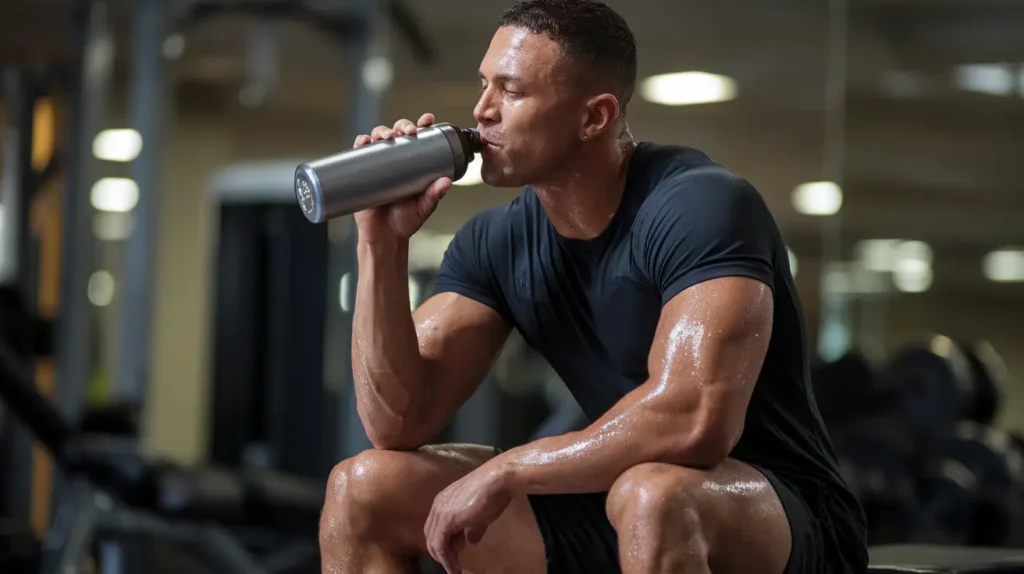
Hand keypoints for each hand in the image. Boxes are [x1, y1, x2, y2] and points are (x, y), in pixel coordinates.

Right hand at [352, 113, 453, 242]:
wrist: (385, 237)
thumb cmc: (406, 221)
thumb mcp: (423, 207)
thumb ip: (434, 195)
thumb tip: (446, 182)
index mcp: (413, 163)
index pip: (419, 138)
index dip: (422, 125)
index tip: (427, 120)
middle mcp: (395, 160)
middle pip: (397, 132)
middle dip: (402, 125)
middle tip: (408, 131)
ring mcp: (377, 164)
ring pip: (378, 138)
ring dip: (381, 131)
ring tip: (386, 137)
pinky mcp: (361, 172)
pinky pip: (358, 153)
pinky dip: (360, 143)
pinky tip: (363, 141)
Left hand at [424, 463, 512, 573]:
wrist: (497, 480)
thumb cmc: (492, 492)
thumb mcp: (480, 514)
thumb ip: (473, 527)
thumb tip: (471, 539)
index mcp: (443, 501)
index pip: (436, 528)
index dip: (444, 544)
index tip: (455, 556)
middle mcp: (437, 506)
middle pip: (431, 536)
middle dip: (441, 554)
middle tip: (453, 565)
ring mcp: (440, 512)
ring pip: (433, 543)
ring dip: (443, 559)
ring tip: (454, 570)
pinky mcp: (446, 519)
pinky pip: (439, 545)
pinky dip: (445, 559)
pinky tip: (454, 567)